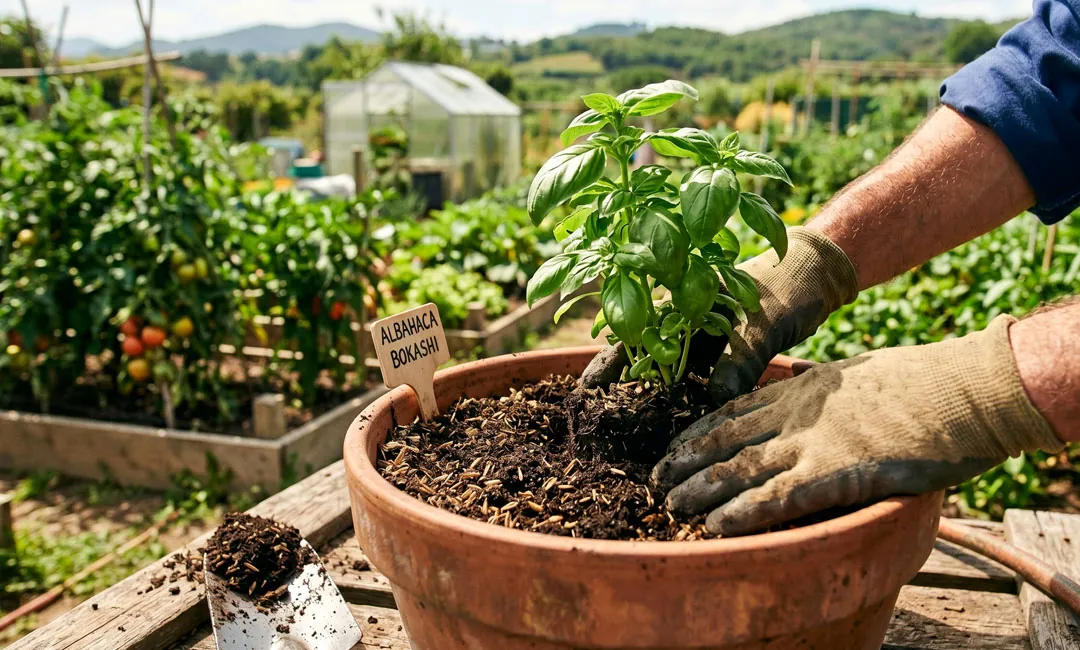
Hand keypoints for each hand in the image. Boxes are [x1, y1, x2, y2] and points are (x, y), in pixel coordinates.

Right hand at [580, 227, 857, 403]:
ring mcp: (705, 330)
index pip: (636, 328)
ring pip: (669, 365)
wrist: (826, 270)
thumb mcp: (765, 320)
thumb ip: (740, 358)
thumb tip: (714, 401)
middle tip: (598, 417)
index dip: (609, 359)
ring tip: (629, 425)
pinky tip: (677, 418)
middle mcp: (688, 312)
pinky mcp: (726, 346)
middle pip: (644, 350)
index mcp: (685, 294)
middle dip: (621, 382)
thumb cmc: (793, 282)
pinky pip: (699, 374)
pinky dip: (688, 393)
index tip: (588, 390)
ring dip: (653, 392)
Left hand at [652, 316, 1063, 535]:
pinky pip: (776, 496)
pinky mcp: (836, 471)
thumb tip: (815, 408)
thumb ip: (823, 395)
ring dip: (699, 489)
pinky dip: (742, 513)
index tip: (670, 448)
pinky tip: (717, 526)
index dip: (695, 432)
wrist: (964, 388)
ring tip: (670, 505)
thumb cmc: (922, 382)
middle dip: (683, 462)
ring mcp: (813, 441)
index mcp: (799, 389)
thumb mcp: (856, 378)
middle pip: (721, 439)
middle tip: (654, 482)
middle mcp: (794, 414)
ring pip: (737, 468)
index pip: (730, 410)